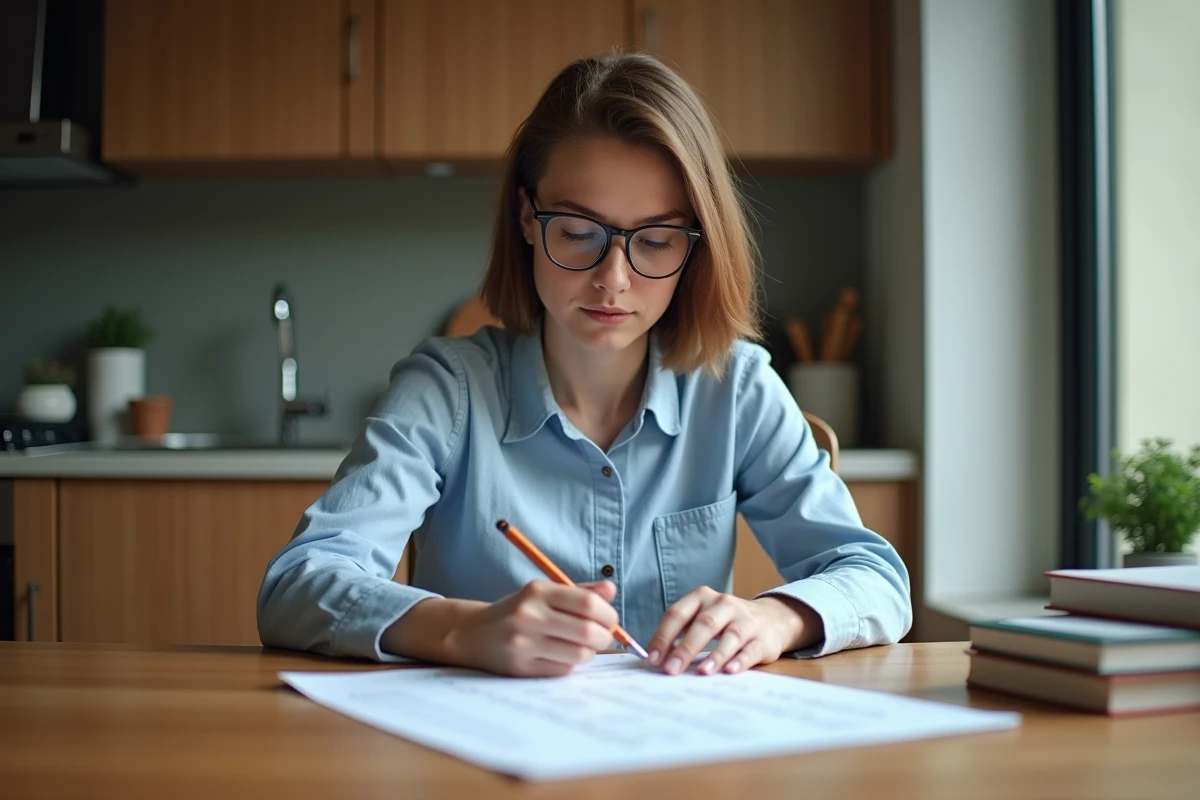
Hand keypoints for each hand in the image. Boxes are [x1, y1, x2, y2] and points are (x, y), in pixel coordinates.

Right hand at [446, 580, 618, 676]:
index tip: (610, 620)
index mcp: (538, 591)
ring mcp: (524, 643)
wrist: (472, 633)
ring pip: (579, 654)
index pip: (588, 603)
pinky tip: (561, 656)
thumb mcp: (543, 593)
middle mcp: (530, 615)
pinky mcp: (521, 667)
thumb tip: (611, 589)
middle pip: (588, 632)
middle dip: (604, 637)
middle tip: (602, 637)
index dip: (608, 615)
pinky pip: (563, 670)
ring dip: (589, 653)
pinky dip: (570, 664)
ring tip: (582, 647)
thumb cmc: (517, 611)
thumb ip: (579, 592)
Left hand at [646, 587, 822, 675]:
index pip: (678, 614)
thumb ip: (681, 633)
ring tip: (702, 672)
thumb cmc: (725, 622)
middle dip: (685, 648)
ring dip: (715, 655)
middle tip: (670, 670)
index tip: (652, 658)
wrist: (771, 619)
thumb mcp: (702, 617)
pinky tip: (730, 671)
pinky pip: (750, 650)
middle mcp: (723, 604)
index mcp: (701, 597)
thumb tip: (656, 659)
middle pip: (703, 624)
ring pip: (729, 636)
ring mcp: (745, 620)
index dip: (663, 636)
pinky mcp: (762, 638)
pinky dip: (740, 660)